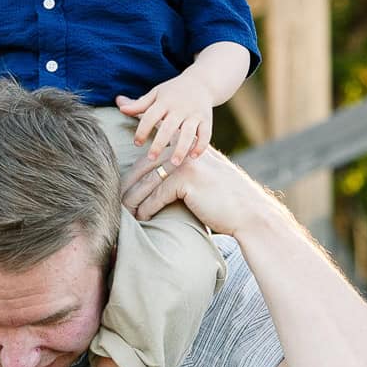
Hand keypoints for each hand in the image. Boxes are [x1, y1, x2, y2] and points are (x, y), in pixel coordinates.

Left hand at [116, 71, 214, 166]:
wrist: (202, 82)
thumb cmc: (173, 91)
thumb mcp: (156, 94)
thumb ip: (139, 104)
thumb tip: (120, 107)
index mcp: (164, 101)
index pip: (150, 116)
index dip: (142, 130)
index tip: (137, 143)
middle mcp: (180, 108)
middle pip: (169, 127)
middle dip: (159, 143)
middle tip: (151, 158)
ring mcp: (194, 114)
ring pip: (189, 133)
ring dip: (181, 148)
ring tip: (173, 163)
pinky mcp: (207, 120)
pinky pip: (206, 134)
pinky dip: (201, 146)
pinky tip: (193, 157)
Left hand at [121, 143, 271, 238]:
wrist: (250, 213)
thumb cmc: (227, 203)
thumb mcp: (205, 181)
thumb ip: (185, 175)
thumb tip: (158, 185)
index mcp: (190, 147)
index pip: (156, 154)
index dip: (137, 168)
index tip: (123, 183)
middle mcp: (187, 150)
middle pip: (146, 165)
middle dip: (129, 183)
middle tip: (117, 200)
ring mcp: (186, 163)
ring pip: (149, 181)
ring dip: (133, 198)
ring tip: (125, 212)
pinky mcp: (187, 180)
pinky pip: (157, 196)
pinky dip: (147, 209)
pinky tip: (142, 218)